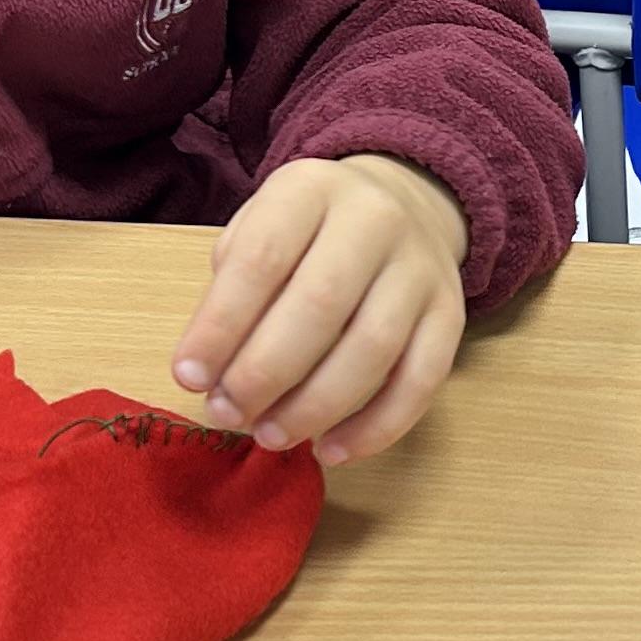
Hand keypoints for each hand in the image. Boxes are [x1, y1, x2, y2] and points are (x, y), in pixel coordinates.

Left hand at [170, 154, 473, 467]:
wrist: (404, 201)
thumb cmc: (309, 231)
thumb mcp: (260, 227)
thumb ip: (233, 289)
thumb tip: (212, 375)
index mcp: (311, 190)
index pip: (263, 258)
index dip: (221, 324)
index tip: (189, 377)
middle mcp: (376, 219)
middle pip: (320, 305)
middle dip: (265, 372)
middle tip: (228, 413)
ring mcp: (422, 268)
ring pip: (373, 349)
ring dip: (315, 406)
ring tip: (270, 435)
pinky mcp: (452, 314)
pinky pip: (420, 381)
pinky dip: (376, 427)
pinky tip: (332, 450)